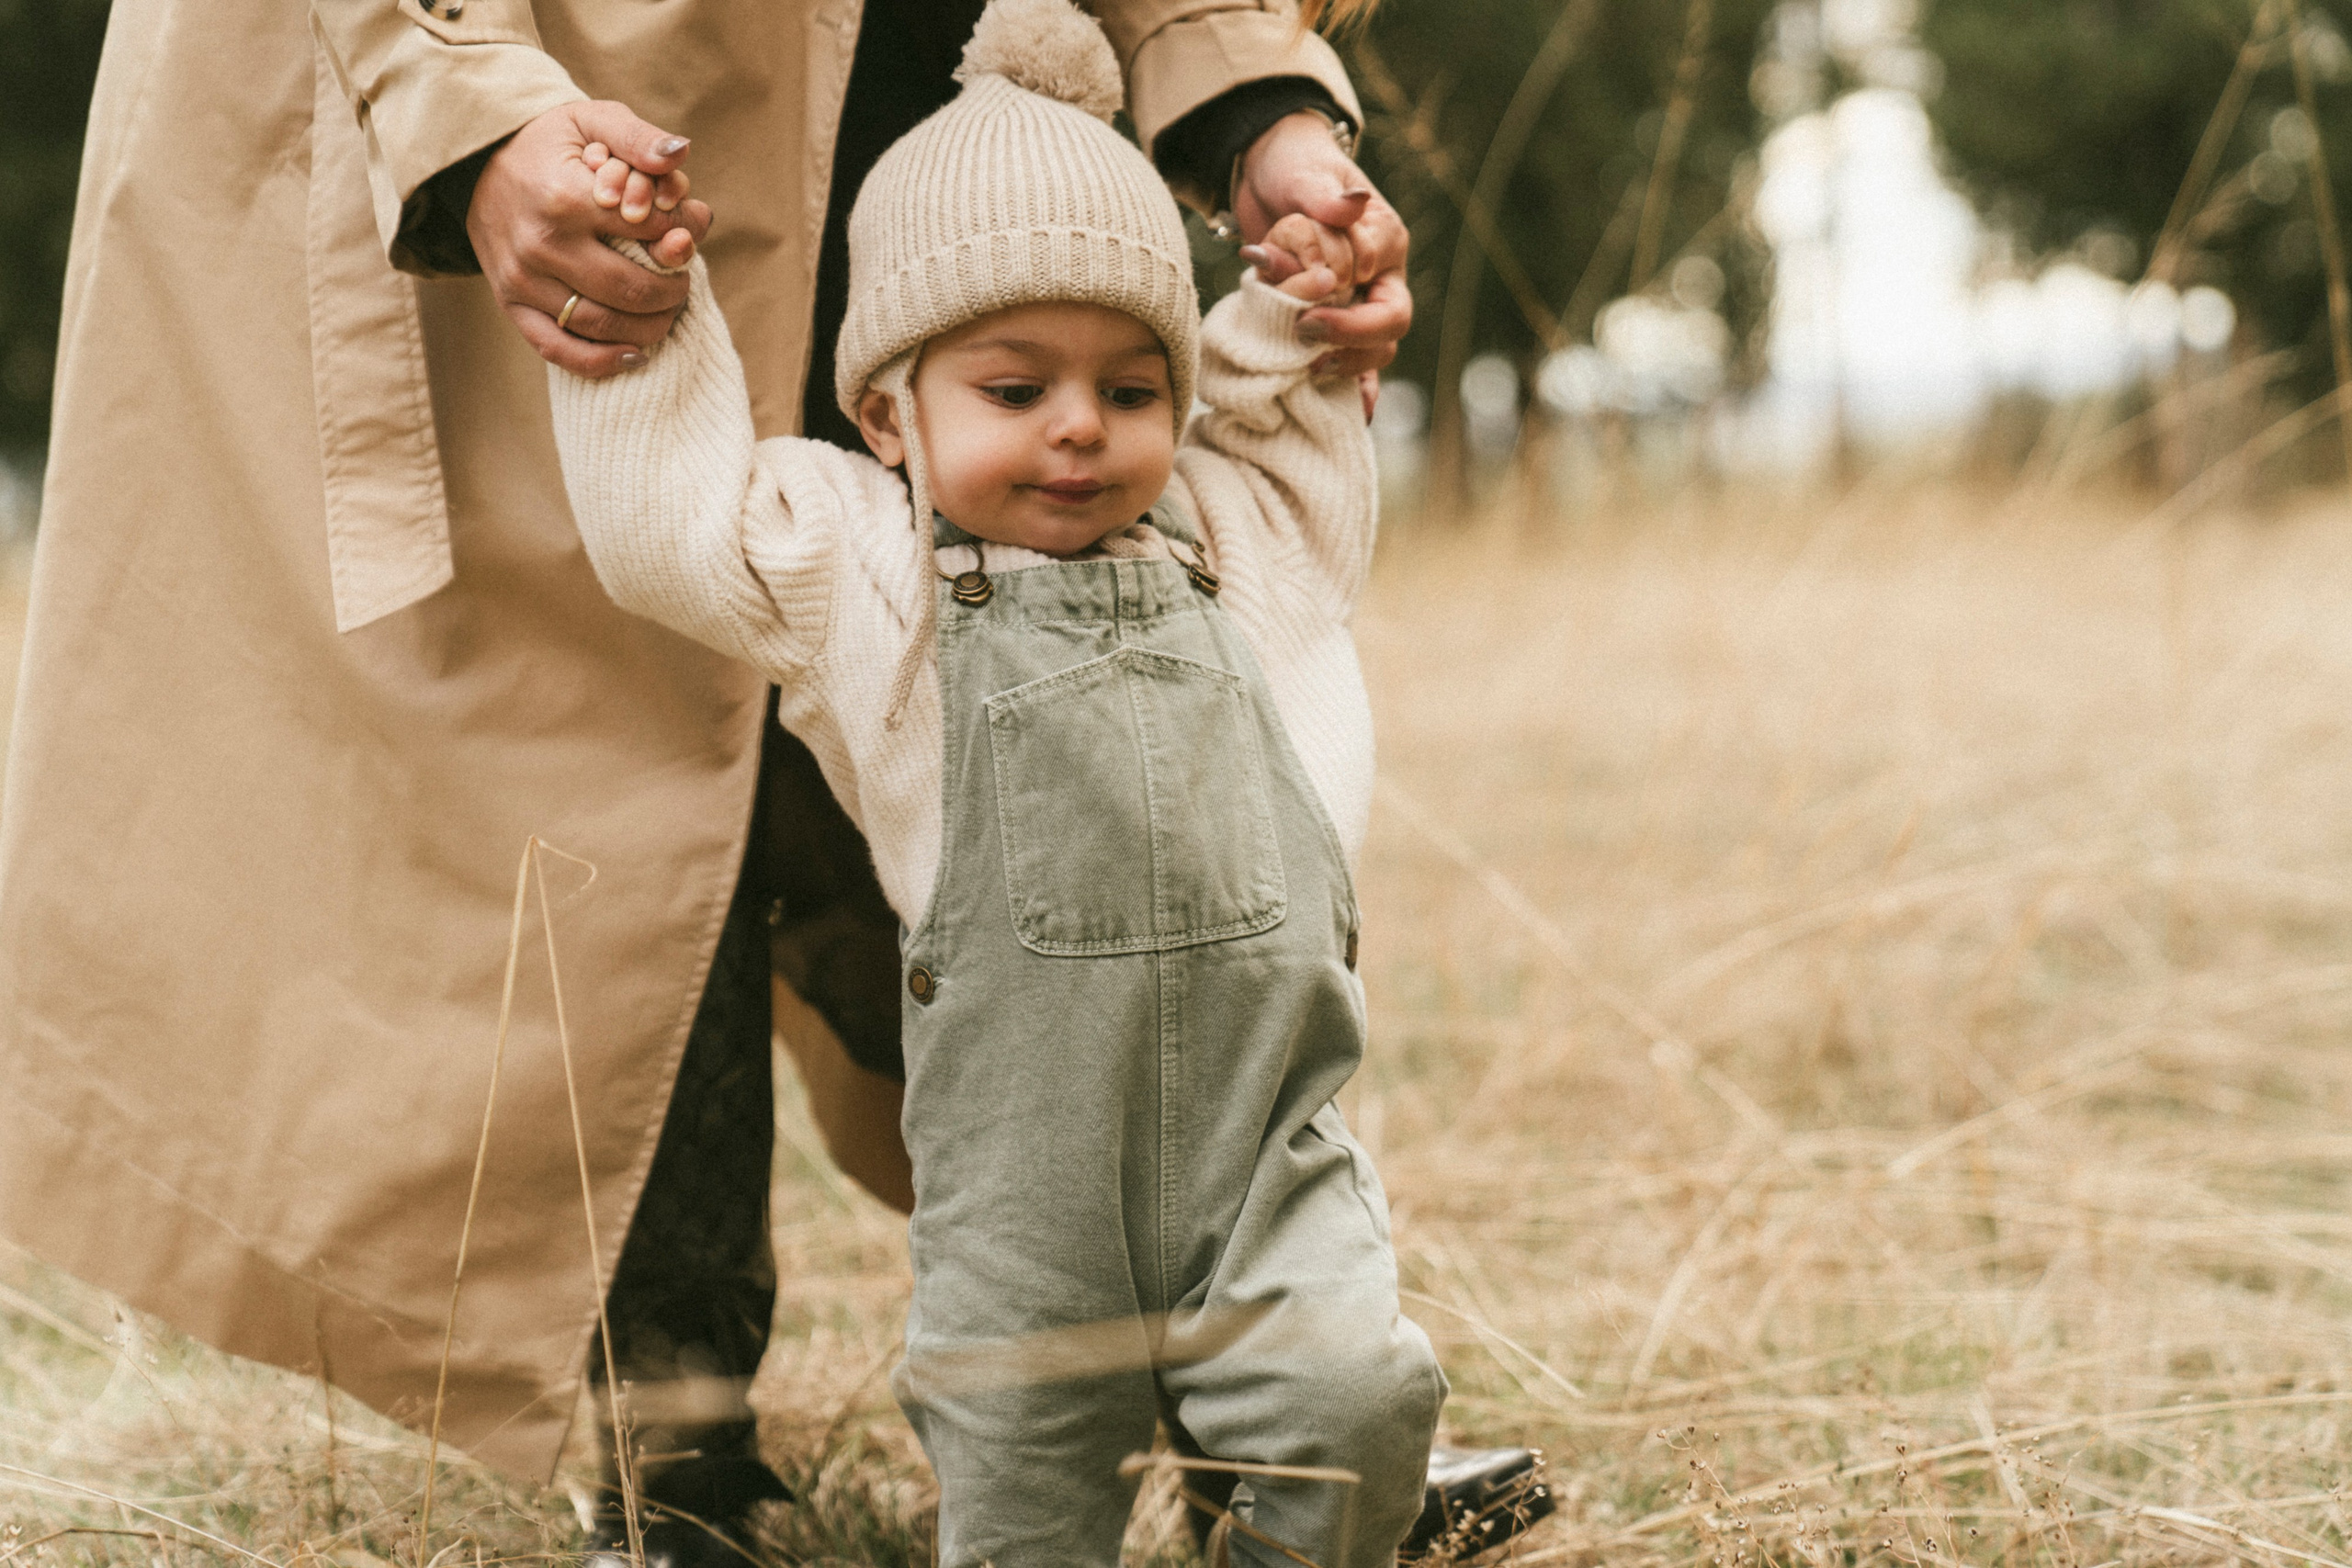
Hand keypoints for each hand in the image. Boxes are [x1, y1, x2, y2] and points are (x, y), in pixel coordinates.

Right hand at [467, 101, 714, 377]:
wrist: (478, 161)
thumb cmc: (550, 143)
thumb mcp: (592, 119)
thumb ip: (638, 136)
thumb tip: (680, 155)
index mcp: (563, 196)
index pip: (649, 230)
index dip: (684, 232)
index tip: (691, 228)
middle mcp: (540, 244)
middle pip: (631, 288)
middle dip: (673, 288)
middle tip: (682, 277)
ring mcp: (522, 280)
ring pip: (603, 325)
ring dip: (651, 326)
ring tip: (667, 309)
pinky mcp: (510, 304)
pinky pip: (559, 349)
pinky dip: (602, 362)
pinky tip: (635, 355)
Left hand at [1233, 108, 1411, 412]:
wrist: (1269, 178)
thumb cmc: (1294, 168)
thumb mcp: (1305, 172)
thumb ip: (1324, 194)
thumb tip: (1350, 208)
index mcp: (1385, 238)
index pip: (1378, 269)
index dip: (1347, 281)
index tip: (1312, 283)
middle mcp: (1380, 277)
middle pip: (1390, 322)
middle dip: (1350, 334)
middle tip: (1304, 331)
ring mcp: (1359, 306)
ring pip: (1374, 350)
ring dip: (1344, 363)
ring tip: (1306, 368)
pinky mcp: (1334, 326)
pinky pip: (1355, 367)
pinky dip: (1355, 391)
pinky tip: (1354, 415)